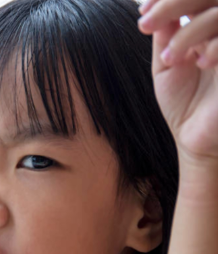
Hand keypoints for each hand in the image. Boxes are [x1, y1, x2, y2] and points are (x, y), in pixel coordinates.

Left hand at [138, 0, 217, 163]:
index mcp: (206, 26)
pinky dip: (216, 44)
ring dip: (191, 30)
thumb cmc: (183, 103)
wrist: (197, 138)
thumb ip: (164, 34)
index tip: (144, 13)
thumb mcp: (166, 65)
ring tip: (170, 58)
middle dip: (175, 3)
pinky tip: (201, 61)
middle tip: (147, 24)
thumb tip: (153, 4)